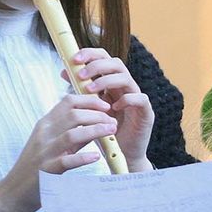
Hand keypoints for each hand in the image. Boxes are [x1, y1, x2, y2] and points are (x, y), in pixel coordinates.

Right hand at [0, 94, 119, 211]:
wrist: (14, 191)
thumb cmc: (36, 166)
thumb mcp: (52, 143)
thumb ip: (72, 133)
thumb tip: (96, 123)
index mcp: (45, 124)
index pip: (68, 102)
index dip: (90, 101)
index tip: (105, 106)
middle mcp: (44, 134)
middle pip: (73, 115)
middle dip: (97, 115)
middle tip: (113, 121)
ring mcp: (44, 152)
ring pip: (72, 134)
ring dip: (95, 130)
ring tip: (111, 131)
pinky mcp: (46, 170)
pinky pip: (67, 161)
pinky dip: (83, 158)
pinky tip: (97, 156)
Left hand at [64, 48, 154, 171]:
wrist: (120, 156)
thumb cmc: (105, 132)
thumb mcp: (89, 109)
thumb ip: (81, 91)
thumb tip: (65, 71)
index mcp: (112, 84)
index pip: (104, 59)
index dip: (90, 54)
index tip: (74, 59)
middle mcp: (125, 88)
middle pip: (116, 63)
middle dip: (96, 65)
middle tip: (80, 75)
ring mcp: (137, 99)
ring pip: (126, 78)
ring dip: (106, 81)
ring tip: (90, 91)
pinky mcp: (146, 112)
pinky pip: (140, 99)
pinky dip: (126, 100)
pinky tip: (114, 109)